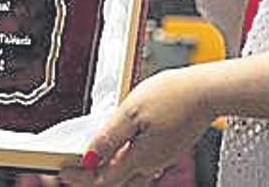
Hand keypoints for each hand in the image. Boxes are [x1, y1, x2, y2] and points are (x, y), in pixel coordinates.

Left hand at [59, 68, 217, 186]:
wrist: (207, 90)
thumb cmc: (173, 96)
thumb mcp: (131, 112)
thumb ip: (108, 137)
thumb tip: (88, 158)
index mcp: (140, 157)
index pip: (102, 179)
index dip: (79, 177)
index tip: (61, 172)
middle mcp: (152, 163)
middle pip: (115, 183)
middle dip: (91, 180)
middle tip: (71, 173)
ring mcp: (162, 156)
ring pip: (130, 177)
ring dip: (108, 174)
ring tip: (91, 164)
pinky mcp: (169, 147)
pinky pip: (142, 165)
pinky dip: (125, 164)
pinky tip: (122, 152)